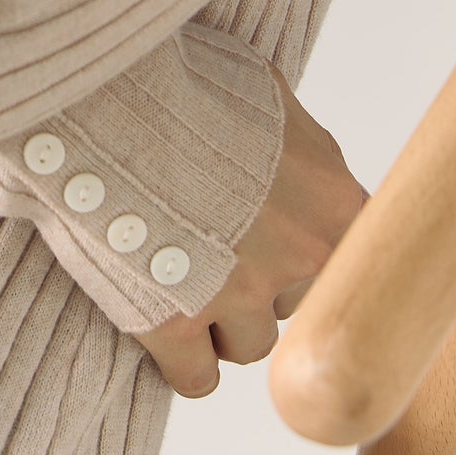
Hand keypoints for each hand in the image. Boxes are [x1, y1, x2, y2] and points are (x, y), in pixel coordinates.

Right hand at [132, 60, 370, 399]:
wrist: (104, 90)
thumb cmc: (179, 76)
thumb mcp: (261, 86)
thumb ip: (296, 139)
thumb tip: (301, 157)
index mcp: (334, 201)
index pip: (351, 259)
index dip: (302, 246)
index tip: (272, 236)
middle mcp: (300, 256)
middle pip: (296, 302)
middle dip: (257, 280)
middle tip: (212, 243)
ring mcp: (237, 294)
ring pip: (249, 344)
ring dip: (218, 319)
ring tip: (177, 273)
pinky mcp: (174, 323)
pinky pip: (197, 378)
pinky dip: (180, 360)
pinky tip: (160, 323)